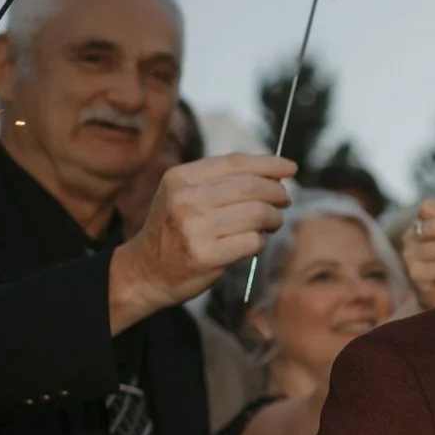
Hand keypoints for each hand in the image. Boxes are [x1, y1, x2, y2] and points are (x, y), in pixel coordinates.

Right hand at [108, 154, 295, 332]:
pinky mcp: (207, 255)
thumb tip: (274, 173)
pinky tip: (253, 242)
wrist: (145, 272)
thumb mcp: (182, 195)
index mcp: (180, 178)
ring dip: (273, 218)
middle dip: (277, 192)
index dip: (268, 164)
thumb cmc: (174, 230)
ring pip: (257, 213)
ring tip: (271, 223)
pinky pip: (253, 241)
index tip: (289, 168)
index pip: (234, 163)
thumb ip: (219, 181)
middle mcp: (185, 200)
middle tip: (284, 200)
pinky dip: (261, 241)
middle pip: (250, 187)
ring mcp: (195, 228)